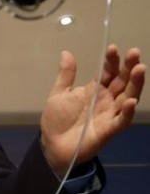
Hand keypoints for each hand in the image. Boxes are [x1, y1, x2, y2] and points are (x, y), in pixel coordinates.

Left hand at [40, 45, 145, 177]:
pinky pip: (122, 120)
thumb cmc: (57, 119)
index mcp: (95, 90)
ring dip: (135, 84)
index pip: (109, 72)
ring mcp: (109, 114)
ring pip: (128, 97)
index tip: (112, 48)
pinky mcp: (108, 129)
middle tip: (135, 53)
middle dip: (129, 67)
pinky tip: (131, 101)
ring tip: (140, 69)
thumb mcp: (58, 94)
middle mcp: (107, 100)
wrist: (52, 144)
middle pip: (123, 81)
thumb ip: (66, 75)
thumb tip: (66, 52)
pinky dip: (128, 112)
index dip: (112, 61)